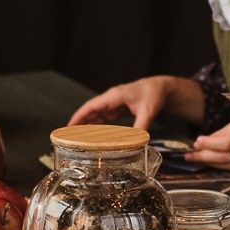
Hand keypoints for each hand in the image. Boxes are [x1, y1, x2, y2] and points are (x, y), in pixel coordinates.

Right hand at [68, 75, 198, 130]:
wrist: (161, 88)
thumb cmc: (154, 94)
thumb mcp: (148, 110)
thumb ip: (141, 125)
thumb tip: (137, 141)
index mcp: (114, 96)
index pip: (91, 106)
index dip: (79, 116)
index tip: (69, 126)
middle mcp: (111, 99)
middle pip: (90, 111)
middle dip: (79, 122)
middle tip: (68, 136)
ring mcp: (114, 104)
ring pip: (96, 115)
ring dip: (87, 125)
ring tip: (76, 137)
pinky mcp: (119, 108)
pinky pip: (104, 117)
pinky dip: (97, 125)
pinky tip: (93, 134)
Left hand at [186, 118, 229, 172]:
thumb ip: (220, 134)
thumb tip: (201, 143)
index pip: (227, 143)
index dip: (210, 144)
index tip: (197, 142)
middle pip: (224, 156)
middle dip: (204, 155)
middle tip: (189, 154)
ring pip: (226, 166)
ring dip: (208, 162)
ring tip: (195, 158)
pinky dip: (218, 167)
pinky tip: (210, 162)